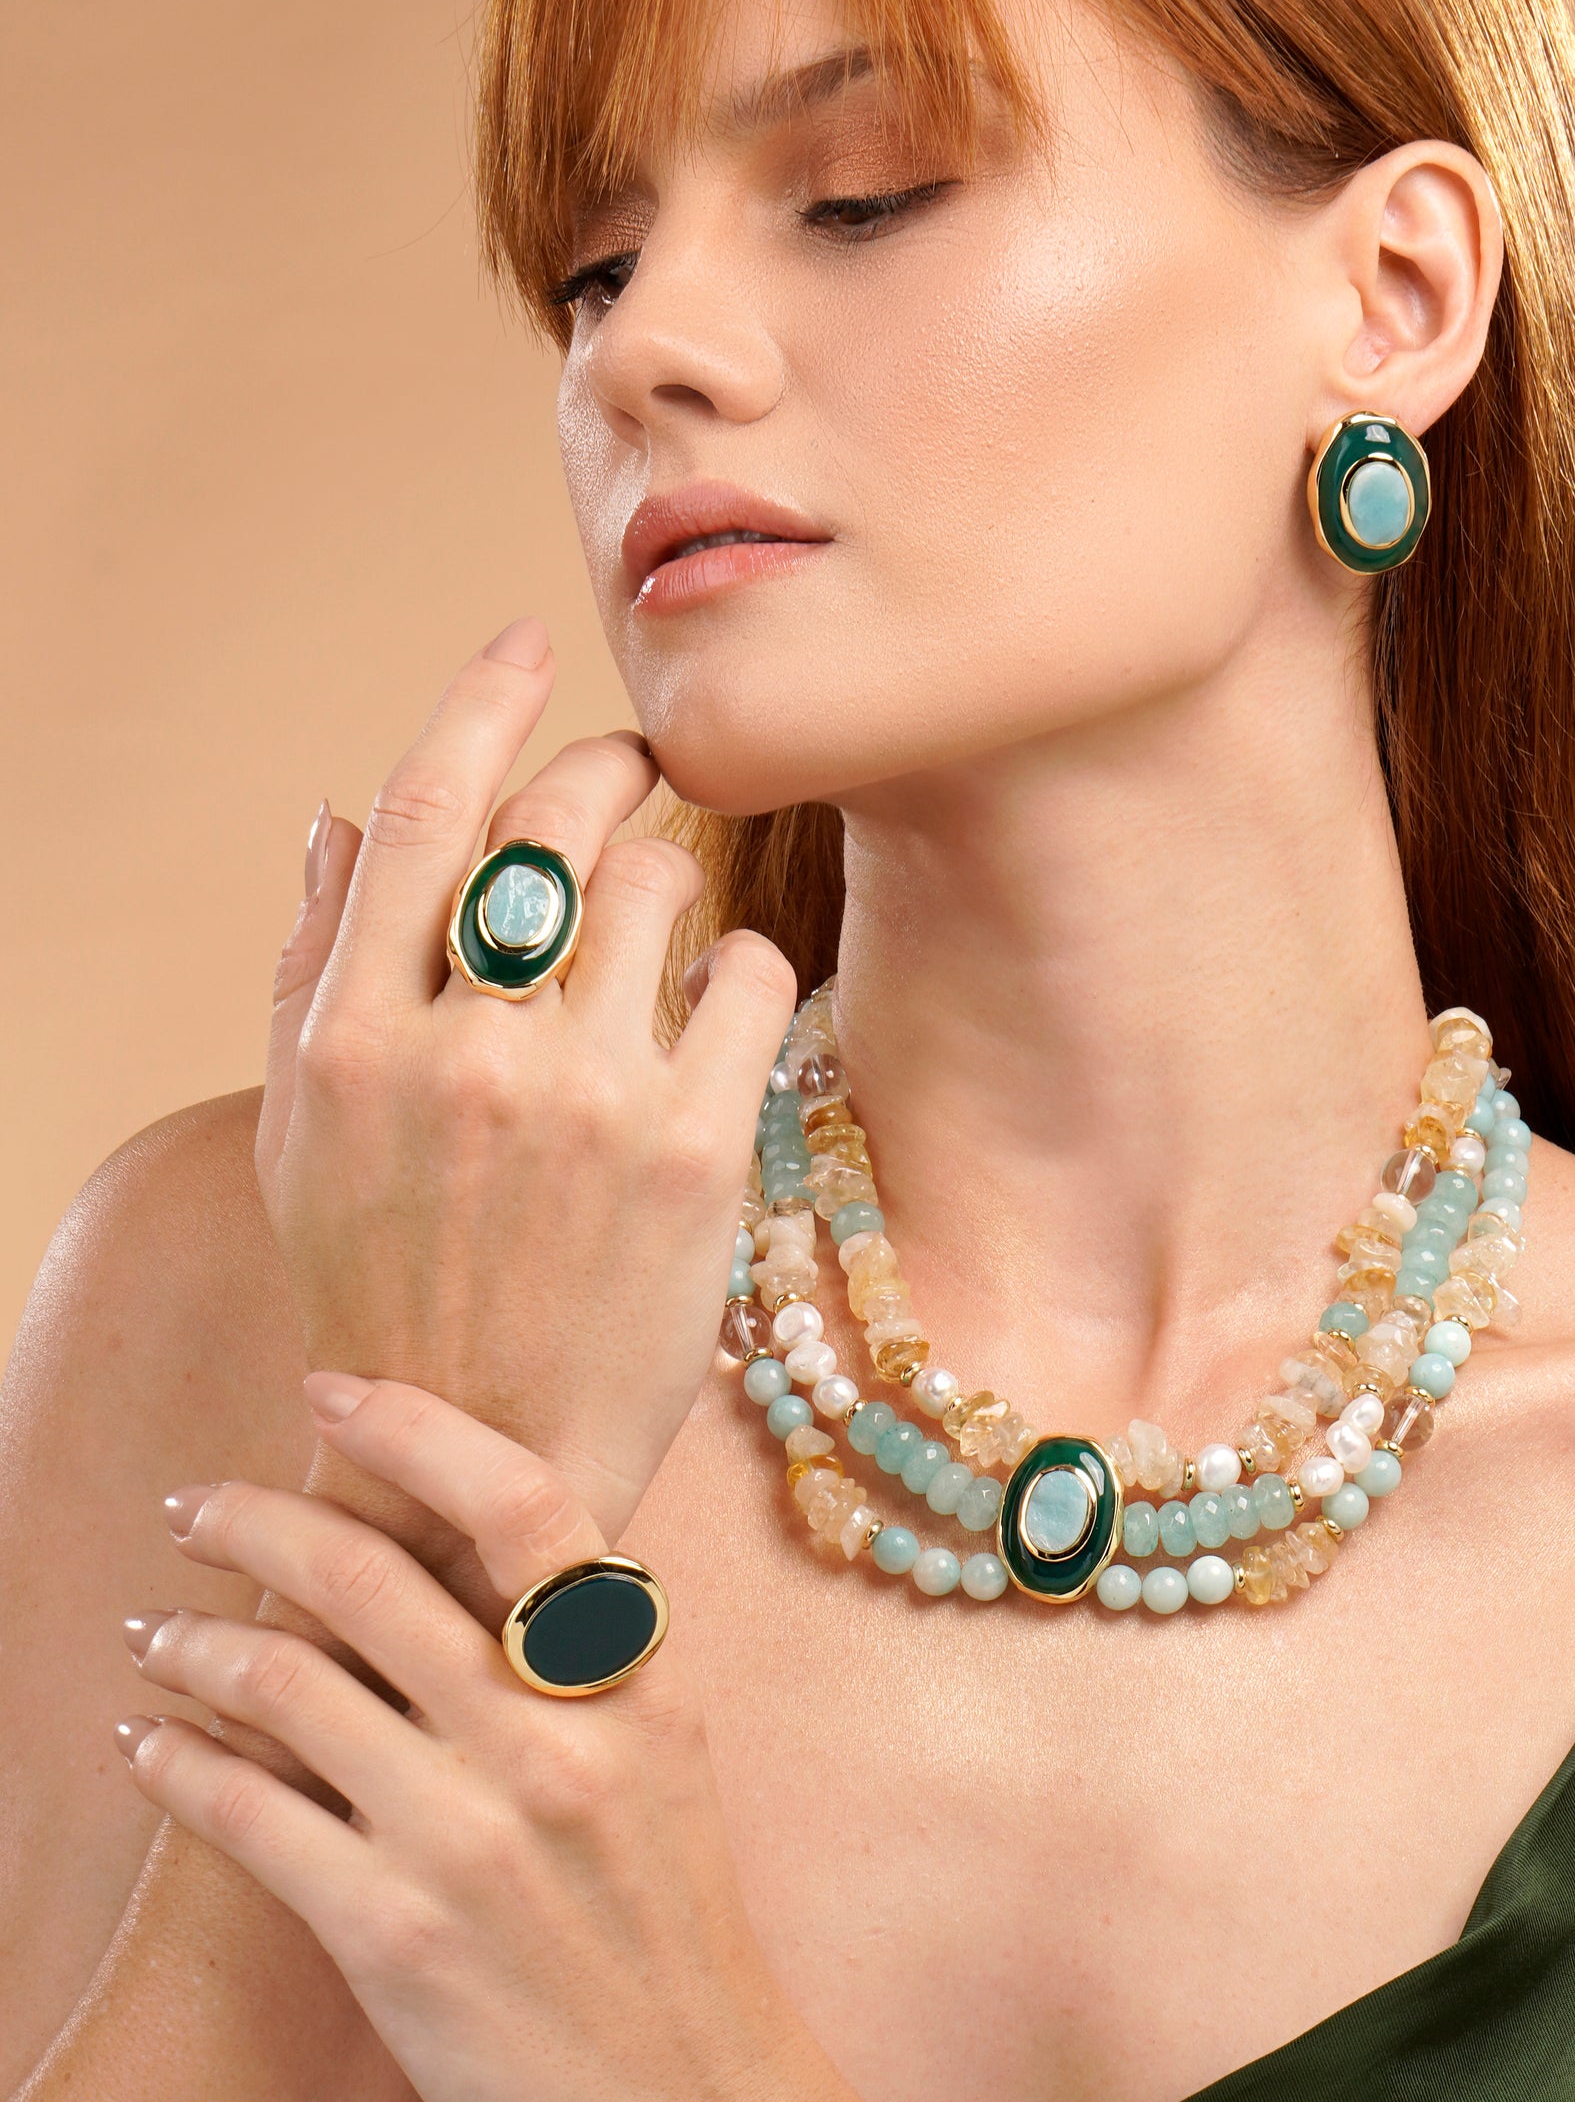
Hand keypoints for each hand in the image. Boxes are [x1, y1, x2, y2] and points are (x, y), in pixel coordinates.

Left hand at [121, 1378, 900, 2101]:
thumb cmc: (683, 1953)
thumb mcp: (672, 1774)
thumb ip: (585, 1675)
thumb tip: (474, 1581)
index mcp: (638, 1688)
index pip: (525, 1507)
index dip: (416, 1431)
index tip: (334, 1394)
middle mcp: (555, 1742)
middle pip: (370, 1574)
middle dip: (257, 1519)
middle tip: (198, 1506)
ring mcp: (472, 1836)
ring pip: (288, 1680)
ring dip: (195, 1641)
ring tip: (155, 1635)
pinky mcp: (395, 1935)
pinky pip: (250, 1812)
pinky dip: (180, 1762)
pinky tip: (152, 1746)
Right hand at [258, 617, 795, 1553]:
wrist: (480, 1459)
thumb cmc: (383, 1289)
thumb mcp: (303, 1136)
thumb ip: (317, 970)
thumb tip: (339, 814)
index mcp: (352, 1038)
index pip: (425, 810)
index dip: (482, 700)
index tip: (525, 642)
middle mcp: (465, 1054)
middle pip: (559, 822)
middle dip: (607, 767)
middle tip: (633, 770)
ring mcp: (585, 1103)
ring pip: (664, 885)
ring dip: (675, 880)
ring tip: (663, 937)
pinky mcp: (695, 1154)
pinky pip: (745, 976)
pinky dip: (739, 966)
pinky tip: (716, 1008)